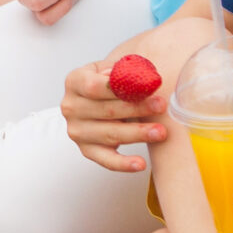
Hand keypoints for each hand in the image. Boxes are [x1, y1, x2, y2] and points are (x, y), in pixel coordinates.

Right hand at [58, 51, 167, 173]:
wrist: (98, 99)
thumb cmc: (108, 82)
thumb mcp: (111, 68)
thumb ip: (122, 70)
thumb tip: (139, 77)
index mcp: (74, 82)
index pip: (95, 86)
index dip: (122, 88)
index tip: (147, 88)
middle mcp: (71, 107)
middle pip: (106, 111)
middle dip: (137, 109)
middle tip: (161, 106)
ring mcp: (77, 131)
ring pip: (110, 134)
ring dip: (137, 134)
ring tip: (160, 132)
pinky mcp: (86, 149)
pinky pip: (106, 159)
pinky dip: (123, 164)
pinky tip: (140, 164)